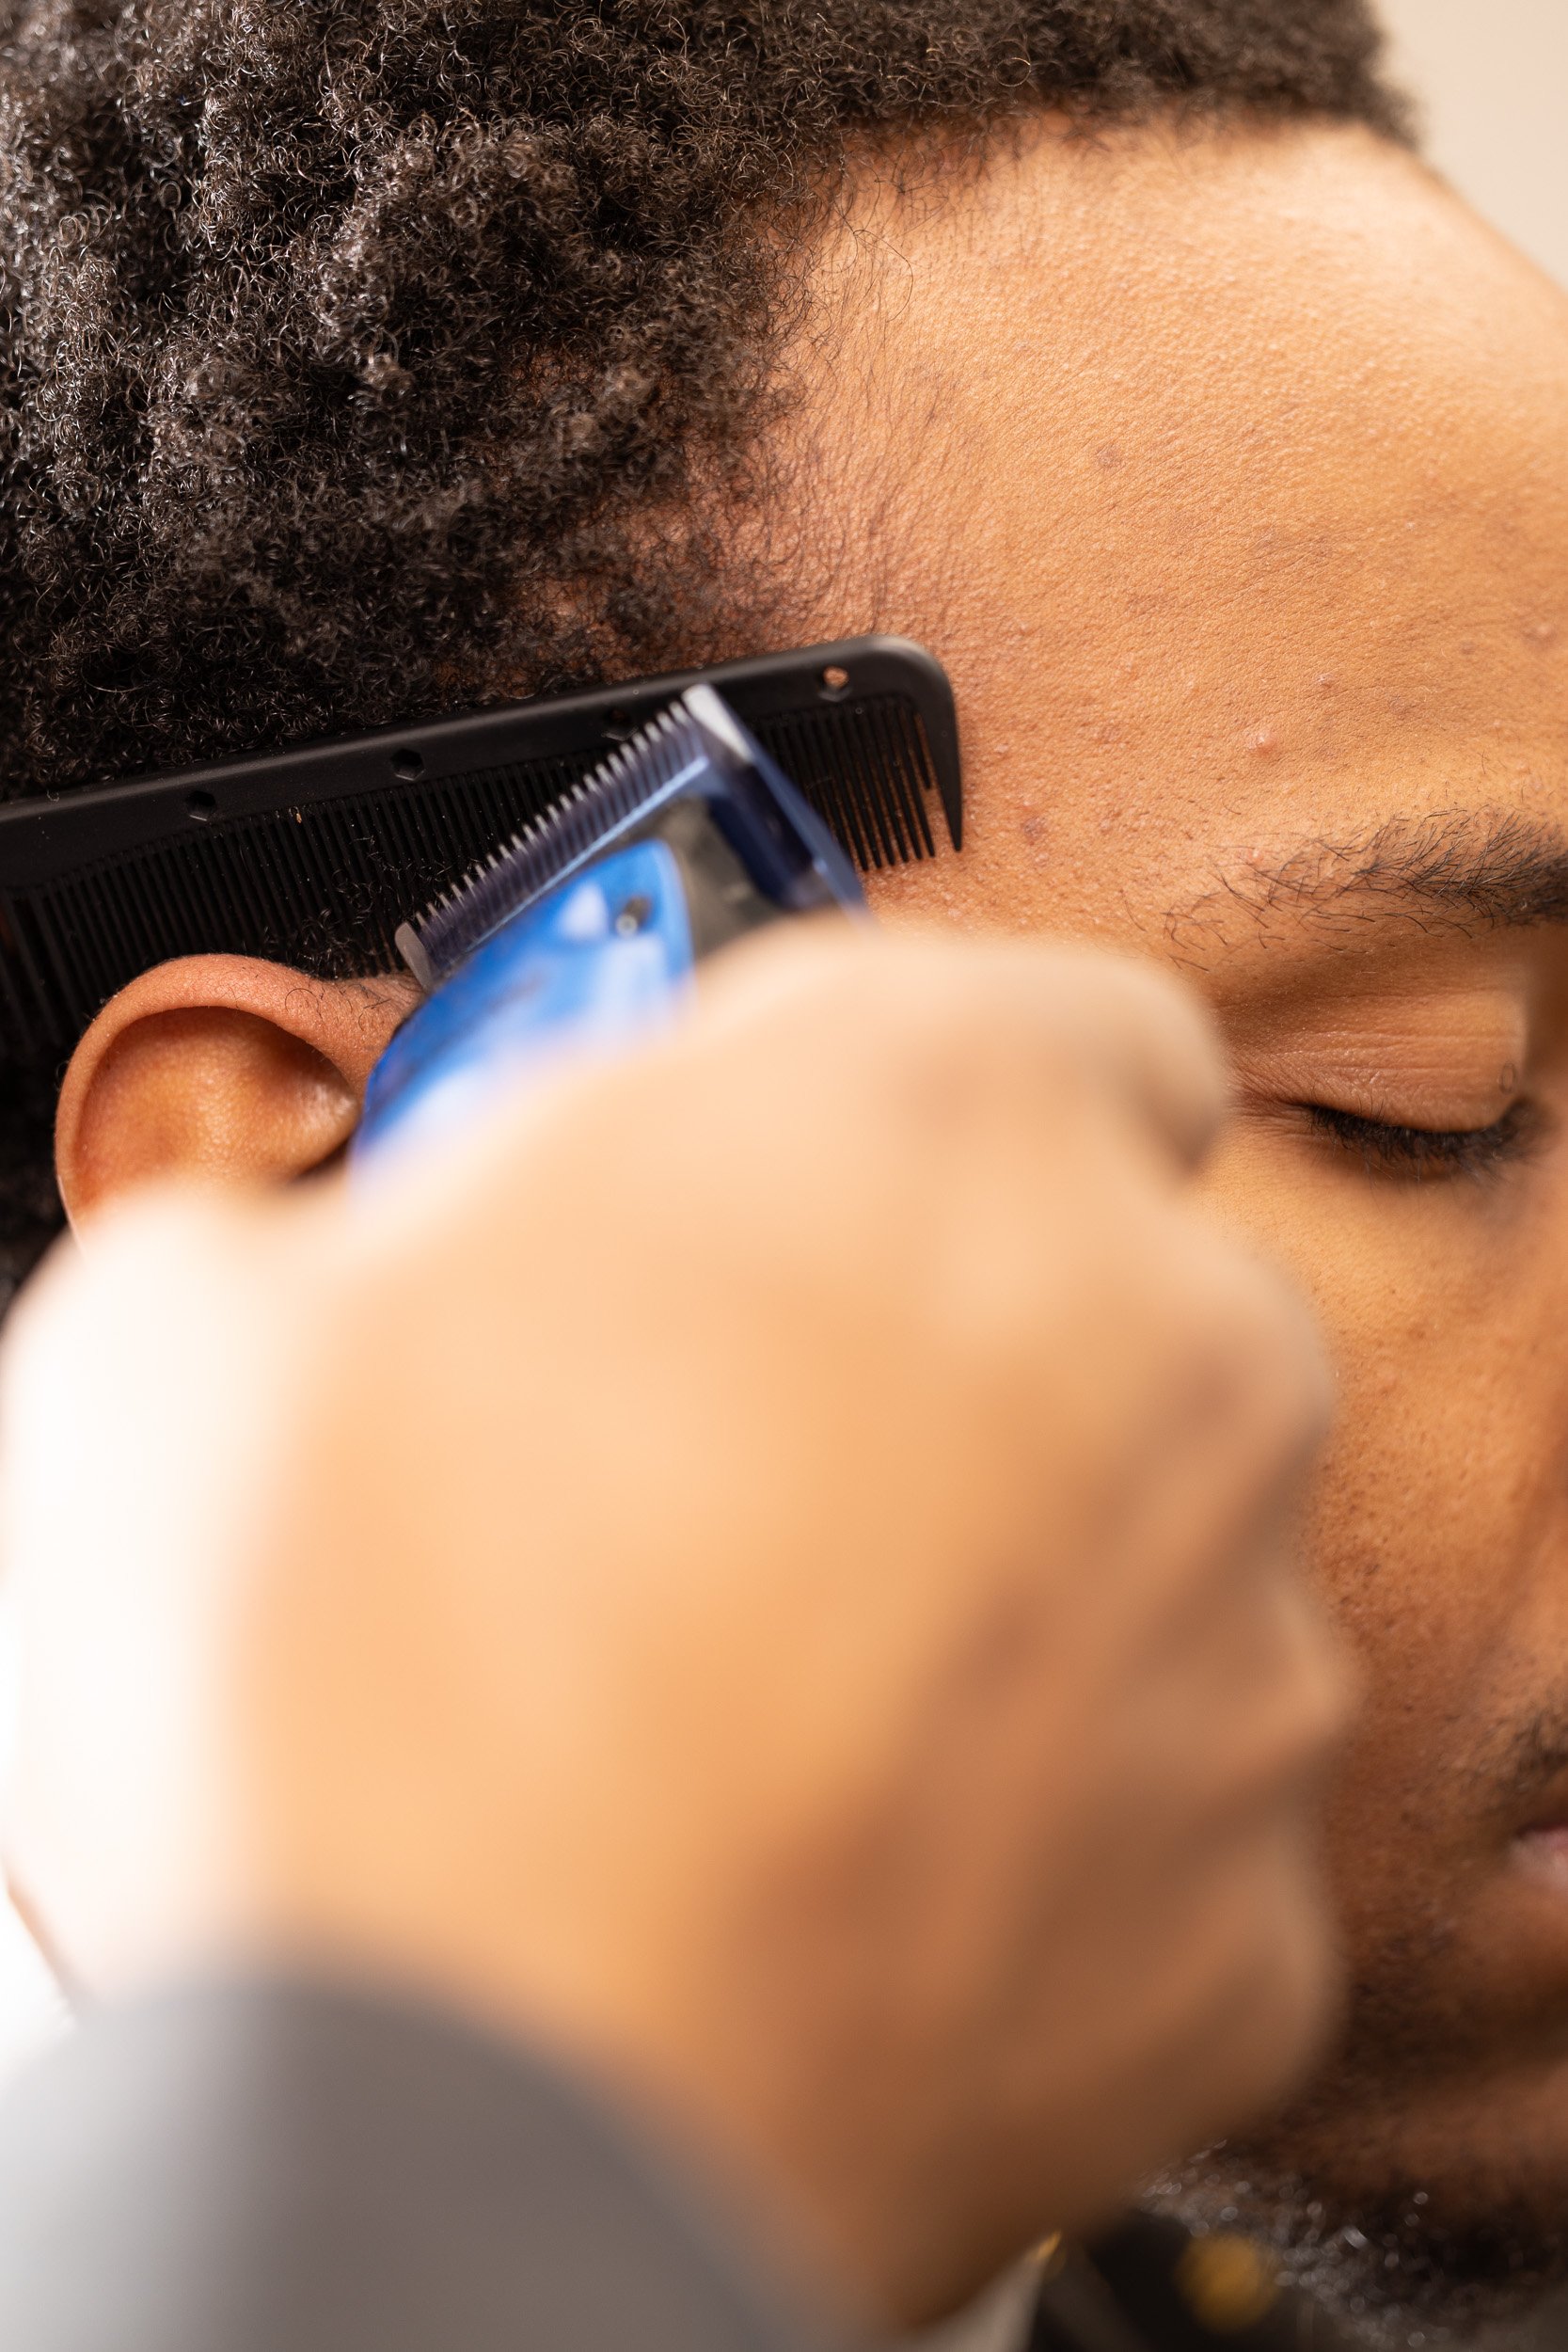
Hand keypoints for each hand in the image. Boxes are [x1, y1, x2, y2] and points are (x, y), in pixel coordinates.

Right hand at [0, 923, 1342, 2324]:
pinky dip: (1023, 1822)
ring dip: (981, 1579)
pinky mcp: (1241, 1907)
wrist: (436, 2133)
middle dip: (934, 1343)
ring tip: (731, 1680)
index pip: (1060, 1024)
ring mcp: (1235, 1643)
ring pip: (1135, 1550)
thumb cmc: (331, 1707)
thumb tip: (366, 1277)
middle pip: (1098, 1293)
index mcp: (936, 1111)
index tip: (808, 1185)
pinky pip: (1144, 1805)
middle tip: (705, 1448)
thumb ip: (375, 1224)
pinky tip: (819, 1854)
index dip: (923, 1099)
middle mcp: (1162, 1346)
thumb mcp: (206, 1319)